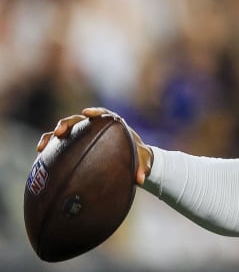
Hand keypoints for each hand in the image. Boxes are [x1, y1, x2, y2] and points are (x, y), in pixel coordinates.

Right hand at [37, 107, 153, 184]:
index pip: (103, 114)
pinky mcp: (73, 143)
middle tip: (60, 131)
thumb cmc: (137, 156)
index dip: (95, 112)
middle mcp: (94, 127)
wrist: (129, 160)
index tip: (88, 113)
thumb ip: (143, 168)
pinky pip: (59, 143)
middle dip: (68, 123)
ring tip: (44, 144)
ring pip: (65, 131)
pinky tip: (40, 154)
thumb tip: (141, 180)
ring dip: (53, 135)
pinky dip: (49, 146)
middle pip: (78, 120)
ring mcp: (82, 134)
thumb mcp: (143, 160)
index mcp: (112, 124)